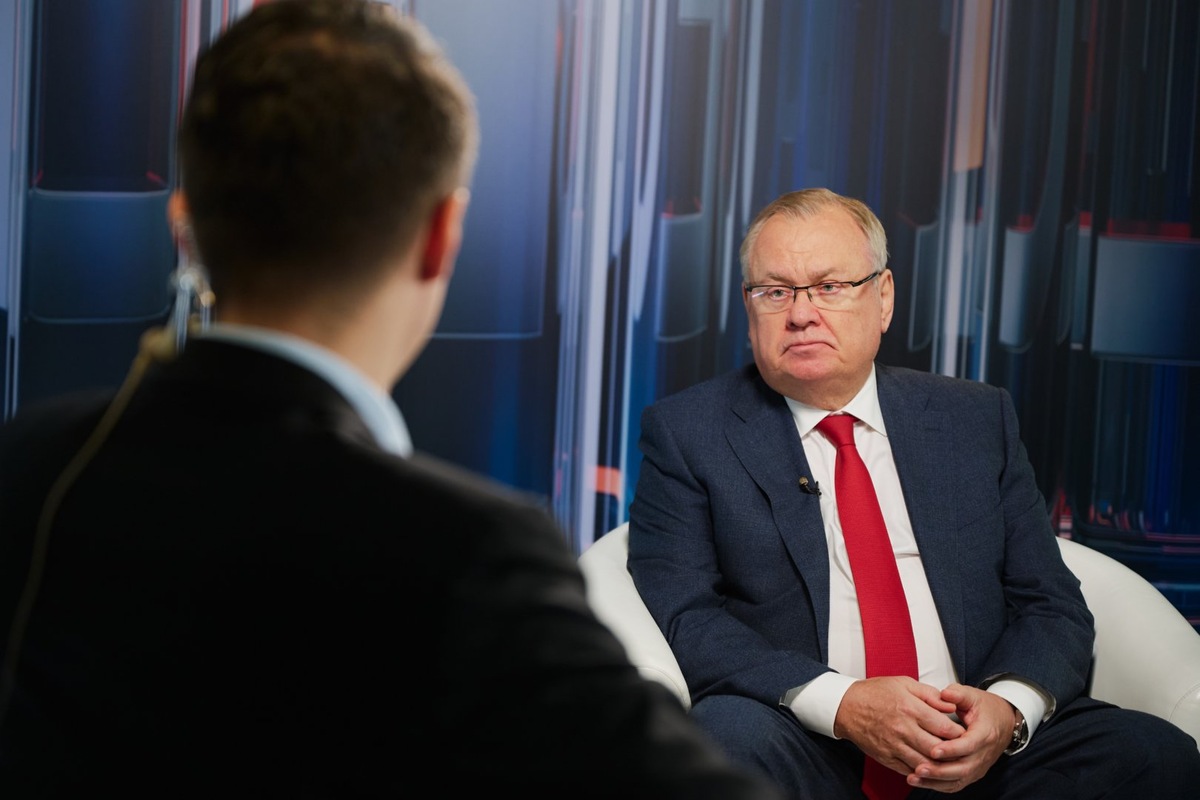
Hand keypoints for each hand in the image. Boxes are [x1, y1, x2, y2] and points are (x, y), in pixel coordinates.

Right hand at [833, 676, 964, 777]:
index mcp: (910, 708)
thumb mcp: (904, 684)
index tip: (964, 733)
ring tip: (948, 761)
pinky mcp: (886, 757)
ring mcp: (894, 745)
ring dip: (939, 765)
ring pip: (925, 764)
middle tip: (961, 749)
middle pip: (938, 748)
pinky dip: (922, 771)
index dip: (959, 733)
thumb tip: (951, 705)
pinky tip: (928, 766)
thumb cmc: (875, 692)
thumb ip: (930, 694)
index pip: (945, 727)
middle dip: (953, 751)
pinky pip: (909, 770)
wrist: (846, 706)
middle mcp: (903, 729)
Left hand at [906, 683, 1016, 792]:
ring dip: (935, 781)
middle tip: (918, 769)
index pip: (969, 745)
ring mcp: (978, 767)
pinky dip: (938, 785)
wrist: (1003, 723)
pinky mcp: (972, 773)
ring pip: (958, 779)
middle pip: (963, 768)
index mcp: (985, 734)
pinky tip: (920, 781)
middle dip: (940, 771)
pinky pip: (955, 784)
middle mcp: (983, 755)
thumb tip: (945, 694)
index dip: (952, 749)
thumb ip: (958, 694)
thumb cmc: (985, 708)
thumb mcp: (973, 696)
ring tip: (914, 777)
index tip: (934, 750)